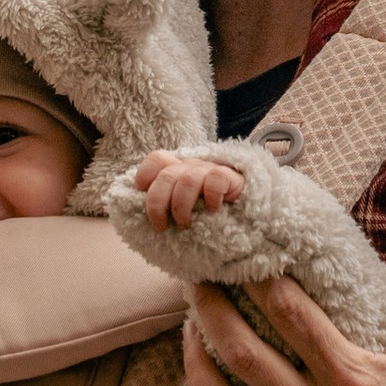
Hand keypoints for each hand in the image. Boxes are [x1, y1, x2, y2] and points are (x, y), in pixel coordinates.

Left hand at [130, 147, 249, 231]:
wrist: (248, 211)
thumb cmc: (206, 212)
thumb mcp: (183, 207)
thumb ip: (166, 206)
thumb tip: (138, 219)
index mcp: (177, 170)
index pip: (157, 159)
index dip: (145, 174)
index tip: (142, 195)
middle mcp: (191, 166)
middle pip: (166, 175)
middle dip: (157, 204)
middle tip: (162, 226)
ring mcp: (209, 170)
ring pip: (187, 180)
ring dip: (181, 207)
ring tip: (185, 225)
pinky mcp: (229, 176)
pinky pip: (216, 179)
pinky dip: (211, 197)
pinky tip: (212, 210)